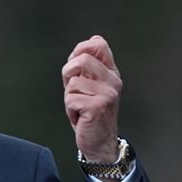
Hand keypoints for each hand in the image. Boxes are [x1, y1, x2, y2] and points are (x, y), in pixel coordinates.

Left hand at [62, 35, 121, 162]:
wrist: (99, 142)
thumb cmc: (89, 113)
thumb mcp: (87, 86)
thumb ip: (86, 67)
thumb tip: (91, 40)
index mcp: (111, 72)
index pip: (98, 44)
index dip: (80, 50)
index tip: (75, 68)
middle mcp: (113, 80)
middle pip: (81, 60)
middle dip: (68, 75)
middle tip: (74, 92)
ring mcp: (108, 93)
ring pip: (72, 82)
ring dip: (69, 98)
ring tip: (79, 107)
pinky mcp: (99, 106)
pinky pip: (71, 99)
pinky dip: (70, 110)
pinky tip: (80, 117)